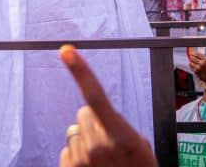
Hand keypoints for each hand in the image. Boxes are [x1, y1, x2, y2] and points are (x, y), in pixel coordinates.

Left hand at [58, 45, 154, 166]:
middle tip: (109, 144)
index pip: (96, 97)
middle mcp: (98, 147)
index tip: (66, 51)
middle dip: (93, 123)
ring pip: (74, 132)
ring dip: (85, 142)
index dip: (80, 72)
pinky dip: (77, 158)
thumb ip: (117, 128)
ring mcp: (82, 161)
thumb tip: (95, 117)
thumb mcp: (140, 148)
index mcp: (121, 137)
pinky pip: (67, 151)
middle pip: (83, 114)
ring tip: (102, 162)